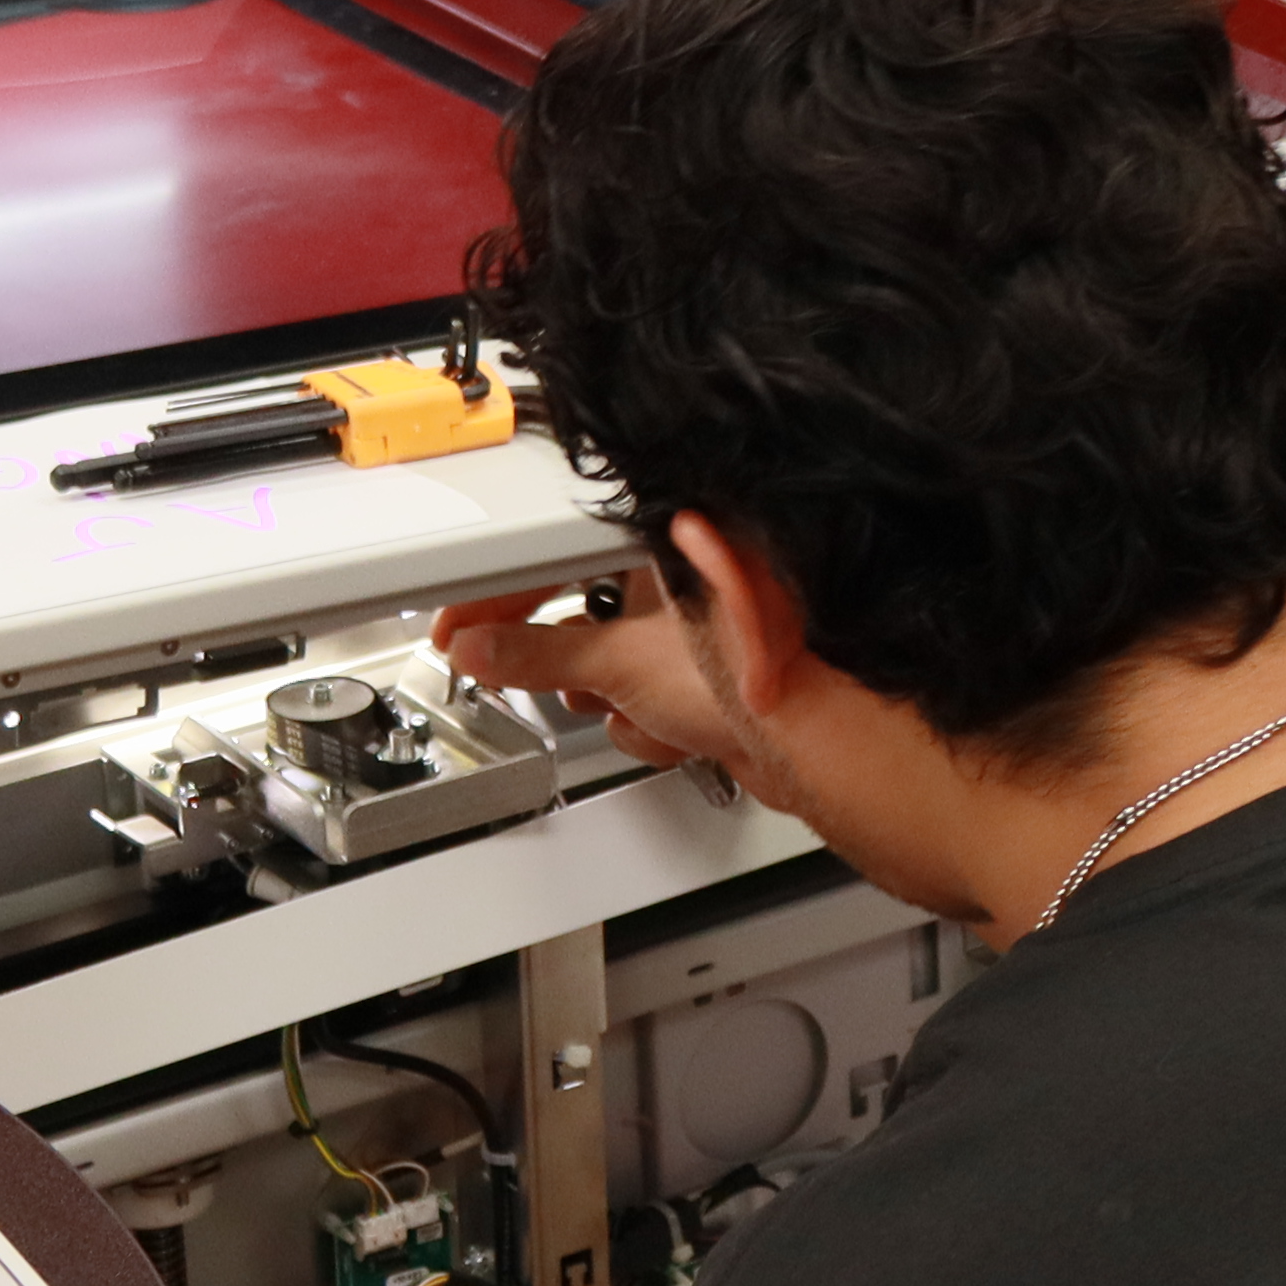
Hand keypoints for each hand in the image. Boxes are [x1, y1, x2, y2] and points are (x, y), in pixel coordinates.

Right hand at [433, 571, 737, 778]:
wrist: (824, 743)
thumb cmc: (758, 673)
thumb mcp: (619, 663)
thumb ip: (537, 657)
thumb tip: (479, 649)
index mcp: (666, 542)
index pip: (557, 557)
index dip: (500, 596)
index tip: (461, 627)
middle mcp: (684, 576)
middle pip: (584, 615)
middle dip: (569, 664)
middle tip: (509, 676)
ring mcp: (697, 629)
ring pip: (614, 666)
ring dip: (615, 700)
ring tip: (635, 708)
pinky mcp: (710, 675)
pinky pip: (649, 697)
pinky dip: (652, 722)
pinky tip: (676, 731)